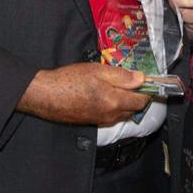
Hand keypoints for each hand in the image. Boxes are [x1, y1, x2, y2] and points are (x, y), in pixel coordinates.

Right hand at [17, 62, 150, 125]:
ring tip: (117, 86)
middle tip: (131, 80)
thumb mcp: (97, 71)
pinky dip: (115, 106)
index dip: (147, 89)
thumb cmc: (69, 80)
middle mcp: (111, 115)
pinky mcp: (93, 122)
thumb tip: (142, 78)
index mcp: (115, 102)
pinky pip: (111, 116)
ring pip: (123, 113)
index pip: (142, 100)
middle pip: (134, 108)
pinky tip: (104, 94)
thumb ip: (122, 76)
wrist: (45, 95)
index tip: (146, 80)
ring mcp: (102, 120)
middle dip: (137, 96)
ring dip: (126, 102)